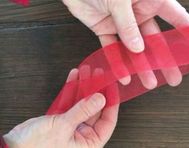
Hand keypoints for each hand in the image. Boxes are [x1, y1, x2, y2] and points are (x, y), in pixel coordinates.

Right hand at [4, 70, 118, 147]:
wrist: (13, 147)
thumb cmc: (36, 147)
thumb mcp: (63, 127)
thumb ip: (83, 111)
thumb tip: (100, 99)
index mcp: (89, 143)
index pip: (108, 120)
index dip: (111, 102)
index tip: (111, 87)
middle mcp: (83, 135)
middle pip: (95, 108)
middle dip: (96, 90)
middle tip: (98, 75)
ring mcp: (72, 126)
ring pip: (82, 103)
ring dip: (84, 86)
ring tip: (87, 72)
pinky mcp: (61, 119)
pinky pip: (70, 102)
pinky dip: (71, 89)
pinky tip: (74, 77)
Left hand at [62, 0, 188, 88]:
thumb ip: (128, 25)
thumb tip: (138, 48)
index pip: (174, 16)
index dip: (186, 31)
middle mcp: (138, 12)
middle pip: (155, 39)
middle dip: (163, 60)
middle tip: (173, 77)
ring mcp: (122, 23)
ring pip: (134, 48)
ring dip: (140, 66)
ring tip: (148, 82)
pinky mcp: (105, 29)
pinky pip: (112, 48)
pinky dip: (117, 62)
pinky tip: (124, 75)